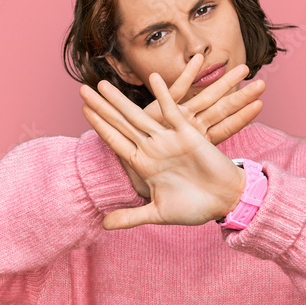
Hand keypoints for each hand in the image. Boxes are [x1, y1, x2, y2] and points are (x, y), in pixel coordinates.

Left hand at [79, 68, 247, 229]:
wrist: (224, 202)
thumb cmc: (194, 207)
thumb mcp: (158, 213)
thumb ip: (131, 217)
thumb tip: (104, 225)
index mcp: (143, 164)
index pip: (115, 140)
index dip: (99, 126)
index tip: (83, 110)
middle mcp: (152, 148)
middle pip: (120, 123)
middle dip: (101, 107)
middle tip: (82, 88)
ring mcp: (168, 140)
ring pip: (139, 115)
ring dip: (120, 100)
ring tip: (103, 83)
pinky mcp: (189, 134)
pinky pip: (174, 111)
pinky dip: (164, 95)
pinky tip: (153, 79)